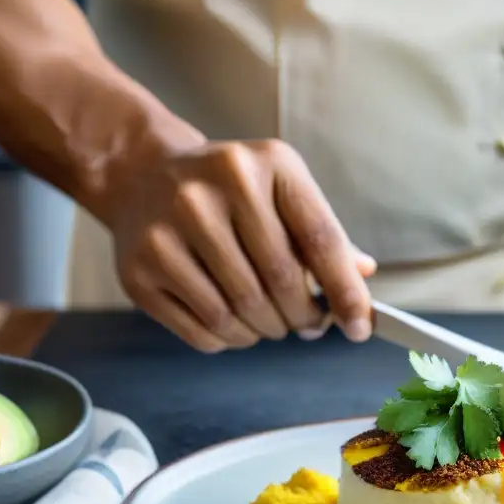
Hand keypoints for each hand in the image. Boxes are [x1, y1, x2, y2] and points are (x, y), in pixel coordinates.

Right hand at [105, 138, 375, 351]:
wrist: (142, 175)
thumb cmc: (229, 190)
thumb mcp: (282, 190)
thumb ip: (324, 235)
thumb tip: (362, 275)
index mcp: (269, 164)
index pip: (320, 239)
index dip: (346, 292)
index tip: (360, 327)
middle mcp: (217, 188)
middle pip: (280, 281)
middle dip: (303, 317)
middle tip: (308, 325)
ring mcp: (171, 227)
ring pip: (240, 312)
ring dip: (267, 330)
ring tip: (270, 322)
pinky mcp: (140, 268)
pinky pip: (203, 329)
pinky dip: (230, 339)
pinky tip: (235, 324)